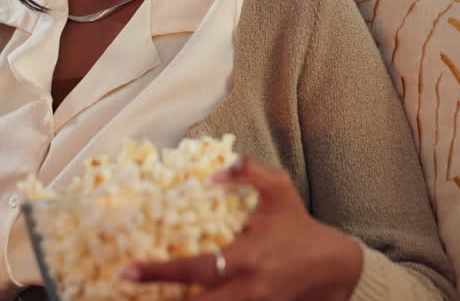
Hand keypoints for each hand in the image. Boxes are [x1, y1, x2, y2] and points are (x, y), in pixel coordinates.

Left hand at [122, 156, 363, 300]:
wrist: (334, 268)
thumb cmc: (300, 226)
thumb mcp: (281, 189)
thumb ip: (250, 172)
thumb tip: (215, 172)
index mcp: (247, 258)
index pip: (196, 269)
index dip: (159, 272)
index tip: (127, 271)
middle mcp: (246, 289)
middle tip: (125, 294)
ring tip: (144, 297)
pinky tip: (175, 297)